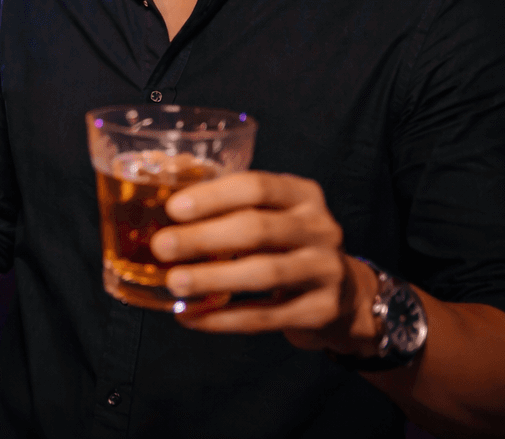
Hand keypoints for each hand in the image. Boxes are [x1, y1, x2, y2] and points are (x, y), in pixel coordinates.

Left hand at [150, 171, 379, 355]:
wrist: (345, 296)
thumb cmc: (288, 246)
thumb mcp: (273, 216)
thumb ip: (230, 209)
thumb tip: (159, 209)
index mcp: (302, 195)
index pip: (256, 186)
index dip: (212, 196)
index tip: (173, 209)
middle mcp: (321, 228)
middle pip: (257, 229)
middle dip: (203, 238)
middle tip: (161, 247)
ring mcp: (326, 270)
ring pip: (264, 273)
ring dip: (213, 278)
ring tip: (174, 283)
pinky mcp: (320, 310)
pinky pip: (265, 316)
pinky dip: (224, 318)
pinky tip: (191, 317)